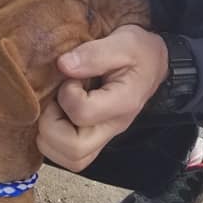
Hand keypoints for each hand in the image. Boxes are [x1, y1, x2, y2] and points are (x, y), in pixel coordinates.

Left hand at [36, 25, 167, 171]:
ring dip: (51, 136)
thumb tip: (63, 65)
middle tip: (56, 100)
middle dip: (51, 126)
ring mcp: (104, 136)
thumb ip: (93, 53)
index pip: (83, 114)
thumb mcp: (123, 42)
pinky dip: (54, 141)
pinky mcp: (95, 138)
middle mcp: (113, 127)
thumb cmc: (138, 52)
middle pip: (75, 151)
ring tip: (56, 108)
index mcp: (122, 103)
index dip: (67, 94)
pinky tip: (57, 116)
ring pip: (70, 159)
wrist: (152, 63)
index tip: (71, 76)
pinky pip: (69, 155)